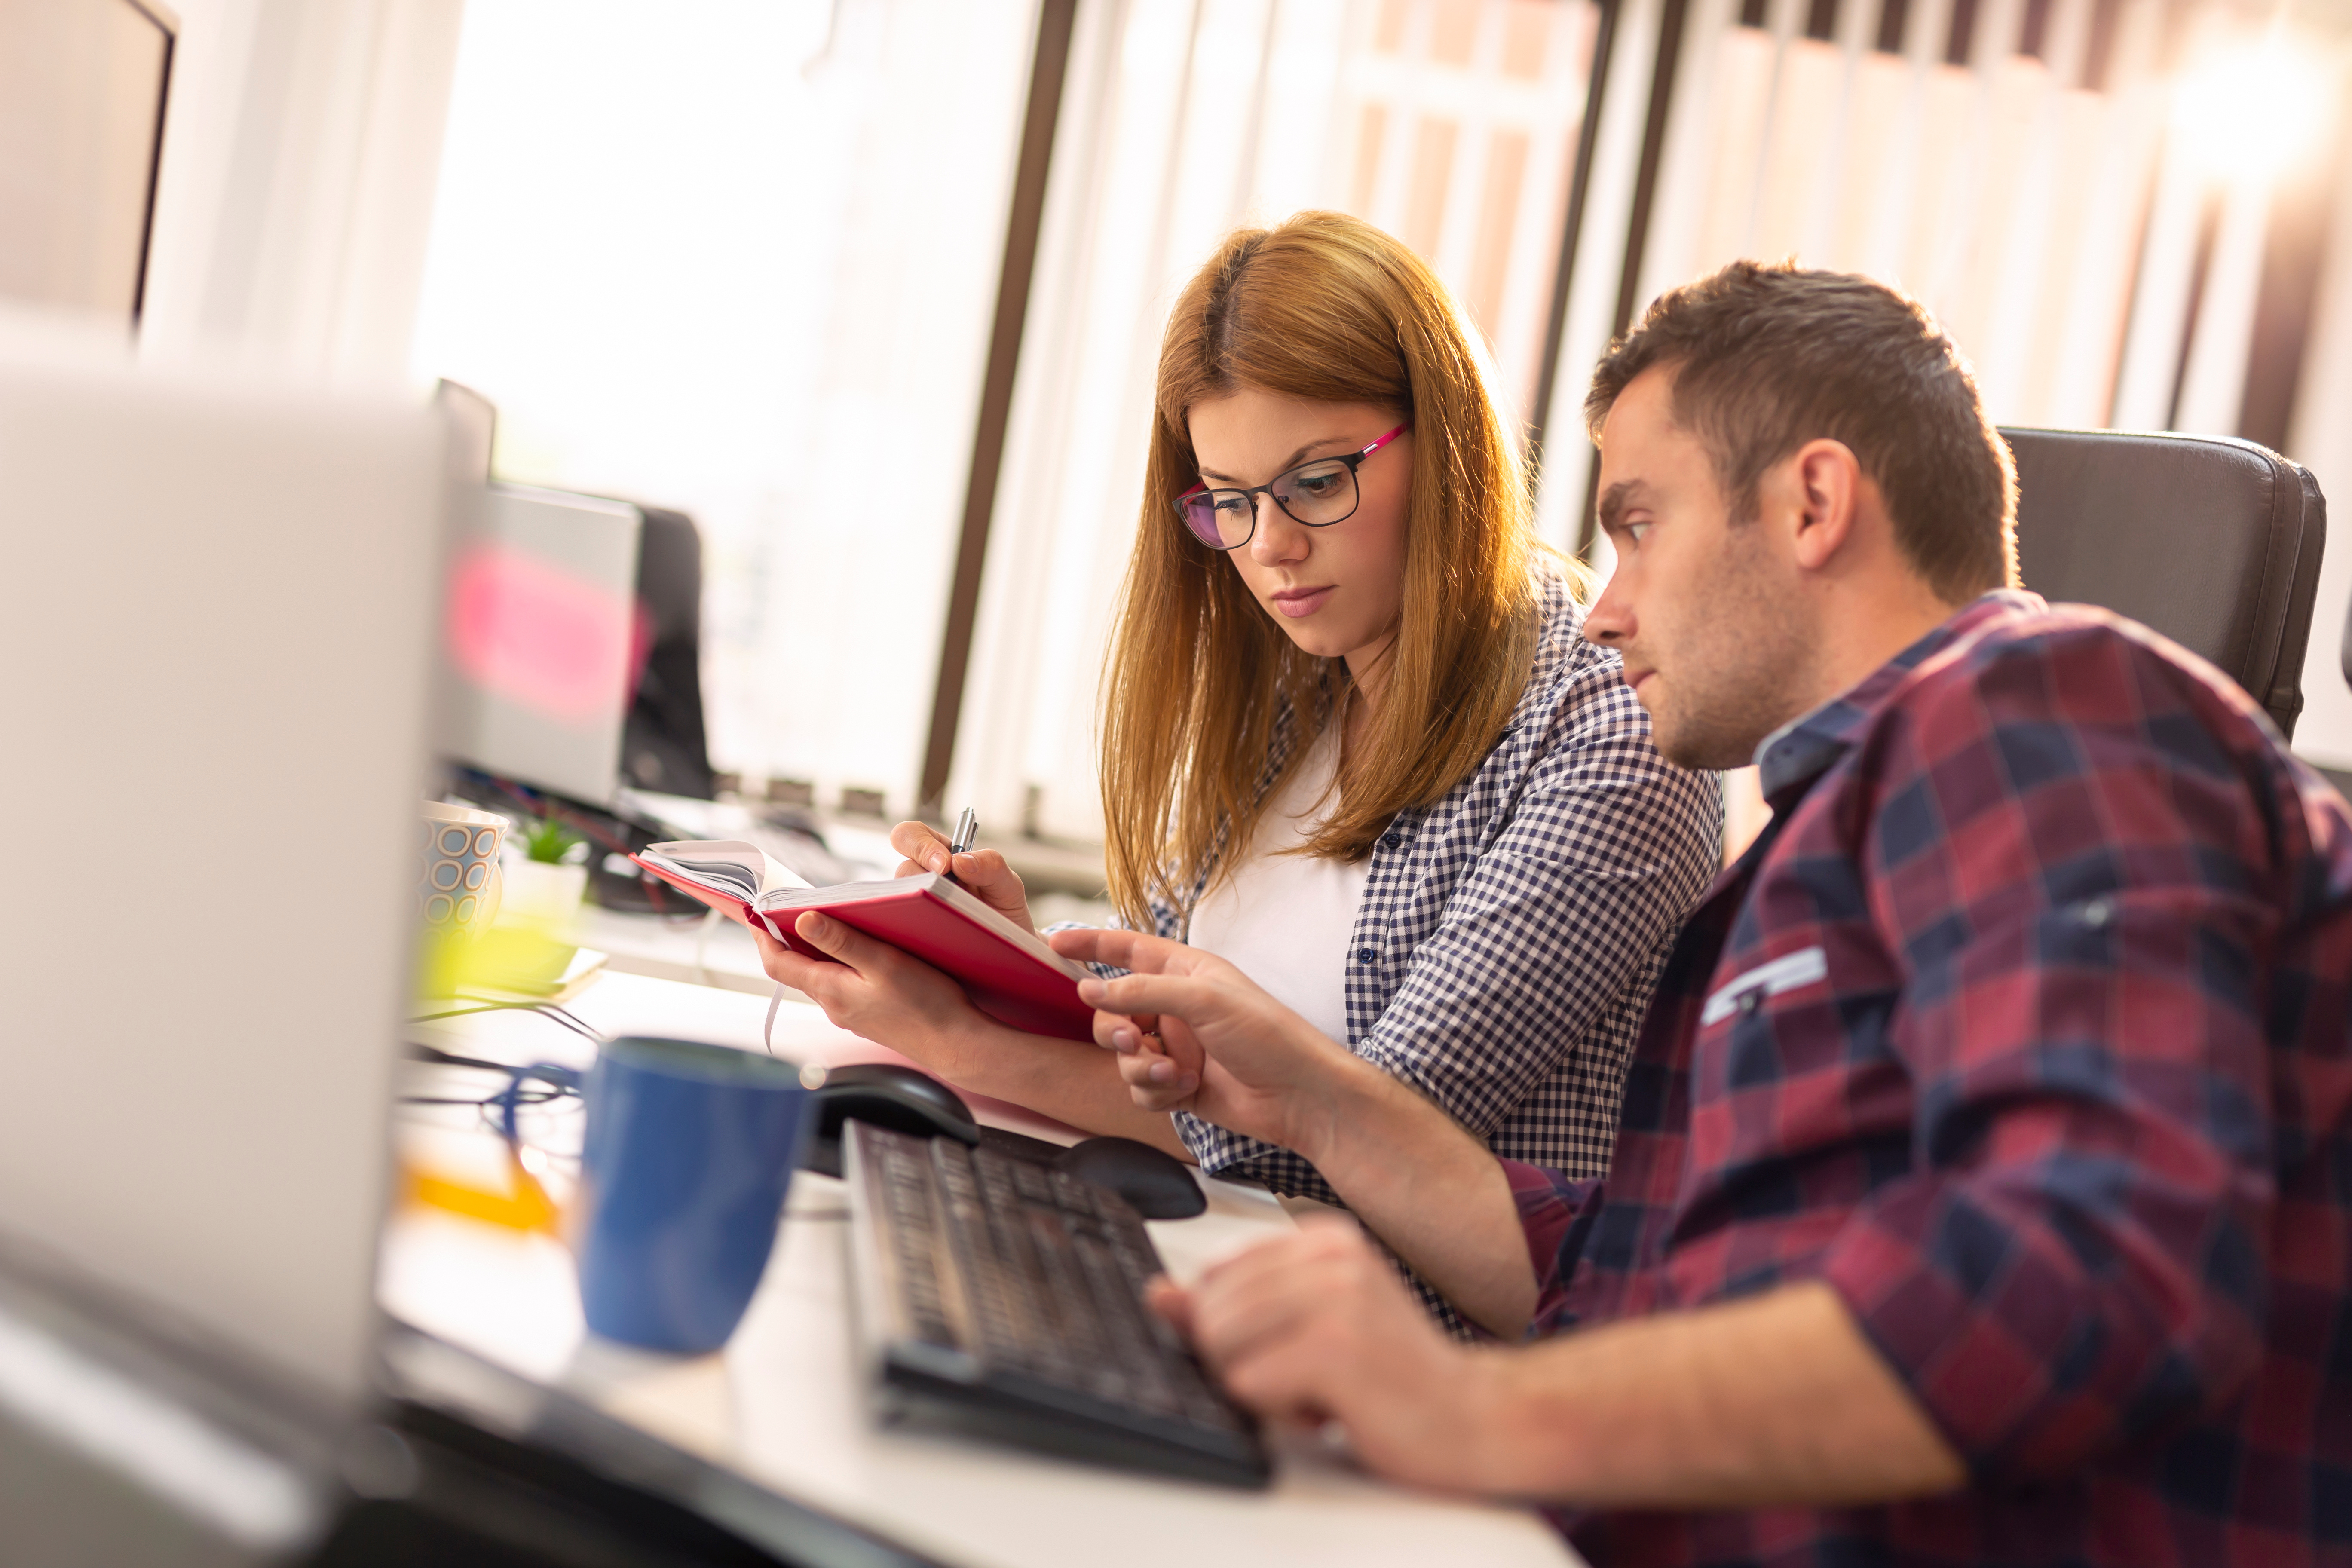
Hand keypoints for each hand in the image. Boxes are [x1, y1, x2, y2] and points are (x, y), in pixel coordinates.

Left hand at [753, 911, 988, 1067]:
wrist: (955, 1044)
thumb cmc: (926, 1005)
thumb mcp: (883, 963)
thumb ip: (842, 942)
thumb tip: (804, 921)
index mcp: (831, 990)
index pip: (778, 963)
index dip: (763, 937)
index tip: (756, 914)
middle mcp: (834, 1005)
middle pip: (796, 969)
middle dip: (786, 939)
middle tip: (785, 910)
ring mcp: (850, 1013)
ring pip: (820, 976)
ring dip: (815, 951)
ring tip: (823, 923)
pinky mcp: (868, 1016)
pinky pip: (841, 986)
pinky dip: (838, 965)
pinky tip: (859, 953)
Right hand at [889, 820, 1033, 933]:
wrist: (1009, 947)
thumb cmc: (1004, 909)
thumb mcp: (1008, 884)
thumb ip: (991, 866)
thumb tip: (958, 861)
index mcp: (942, 854)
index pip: (913, 834)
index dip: (920, 845)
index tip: (944, 864)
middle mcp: (924, 878)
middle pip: (902, 868)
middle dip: (916, 874)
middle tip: (940, 890)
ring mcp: (917, 904)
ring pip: (902, 900)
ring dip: (923, 906)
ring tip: (950, 921)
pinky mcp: (916, 930)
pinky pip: (906, 927)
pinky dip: (921, 929)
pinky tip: (942, 938)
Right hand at [1048, 927, 1367, 1162]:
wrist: (1300, 1096)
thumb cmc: (1268, 1035)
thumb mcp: (1204, 999)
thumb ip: (1142, 990)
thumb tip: (1090, 990)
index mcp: (1185, 972)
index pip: (1126, 950)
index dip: (1090, 944)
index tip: (1053, 943)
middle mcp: (1176, 1008)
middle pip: (1113, 1012)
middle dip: (1115, 1029)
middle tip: (1134, 1039)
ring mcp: (1176, 1047)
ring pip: (1123, 1056)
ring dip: (1140, 1067)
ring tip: (1173, 1073)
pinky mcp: (1177, 1085)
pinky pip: (1140, 1088)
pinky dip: (1157, 1091)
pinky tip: (1187, 1090)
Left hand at [1152, 1220, 1506, 1491]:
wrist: (1472, 1417)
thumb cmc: (1388, 1376)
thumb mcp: (1306, 1328)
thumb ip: (1230, 1308)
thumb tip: (1159, 1295)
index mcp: (1325, 1238)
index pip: (1215, 1275)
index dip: (1234, 1330)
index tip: (1291, 1347)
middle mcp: (1331, 1255)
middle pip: (1210, 1310)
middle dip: (1243, 1361)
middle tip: (1308, 1376)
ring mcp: (1336, 1296)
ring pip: (1220, 1344)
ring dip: (1260, 1387)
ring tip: (1319, 1389)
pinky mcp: (1336, 1347)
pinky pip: (1246, 1384)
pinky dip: (1277, 1411)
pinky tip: (1327, 1409)